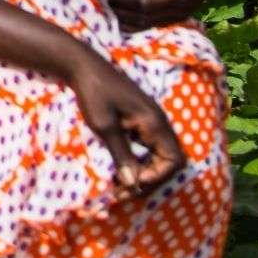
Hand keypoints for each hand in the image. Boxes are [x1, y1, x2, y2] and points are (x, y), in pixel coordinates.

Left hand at [66, 53, 184, 194]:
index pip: (174, 160)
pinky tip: (120, 168)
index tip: (132, 181)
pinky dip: (139, 162)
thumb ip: (121, 154)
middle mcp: (158, 123)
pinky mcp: (141, 121)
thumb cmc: (94, 93)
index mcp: (154, 123)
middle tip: (124, 191)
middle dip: (150, 180)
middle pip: (170, 161)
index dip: (157, 177)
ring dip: (144, 172)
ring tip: (120, 184)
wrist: (84, 67)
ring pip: (159, 156)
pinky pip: (149, 148)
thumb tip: (133, 184)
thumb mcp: (105, 126)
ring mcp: (151, 121)